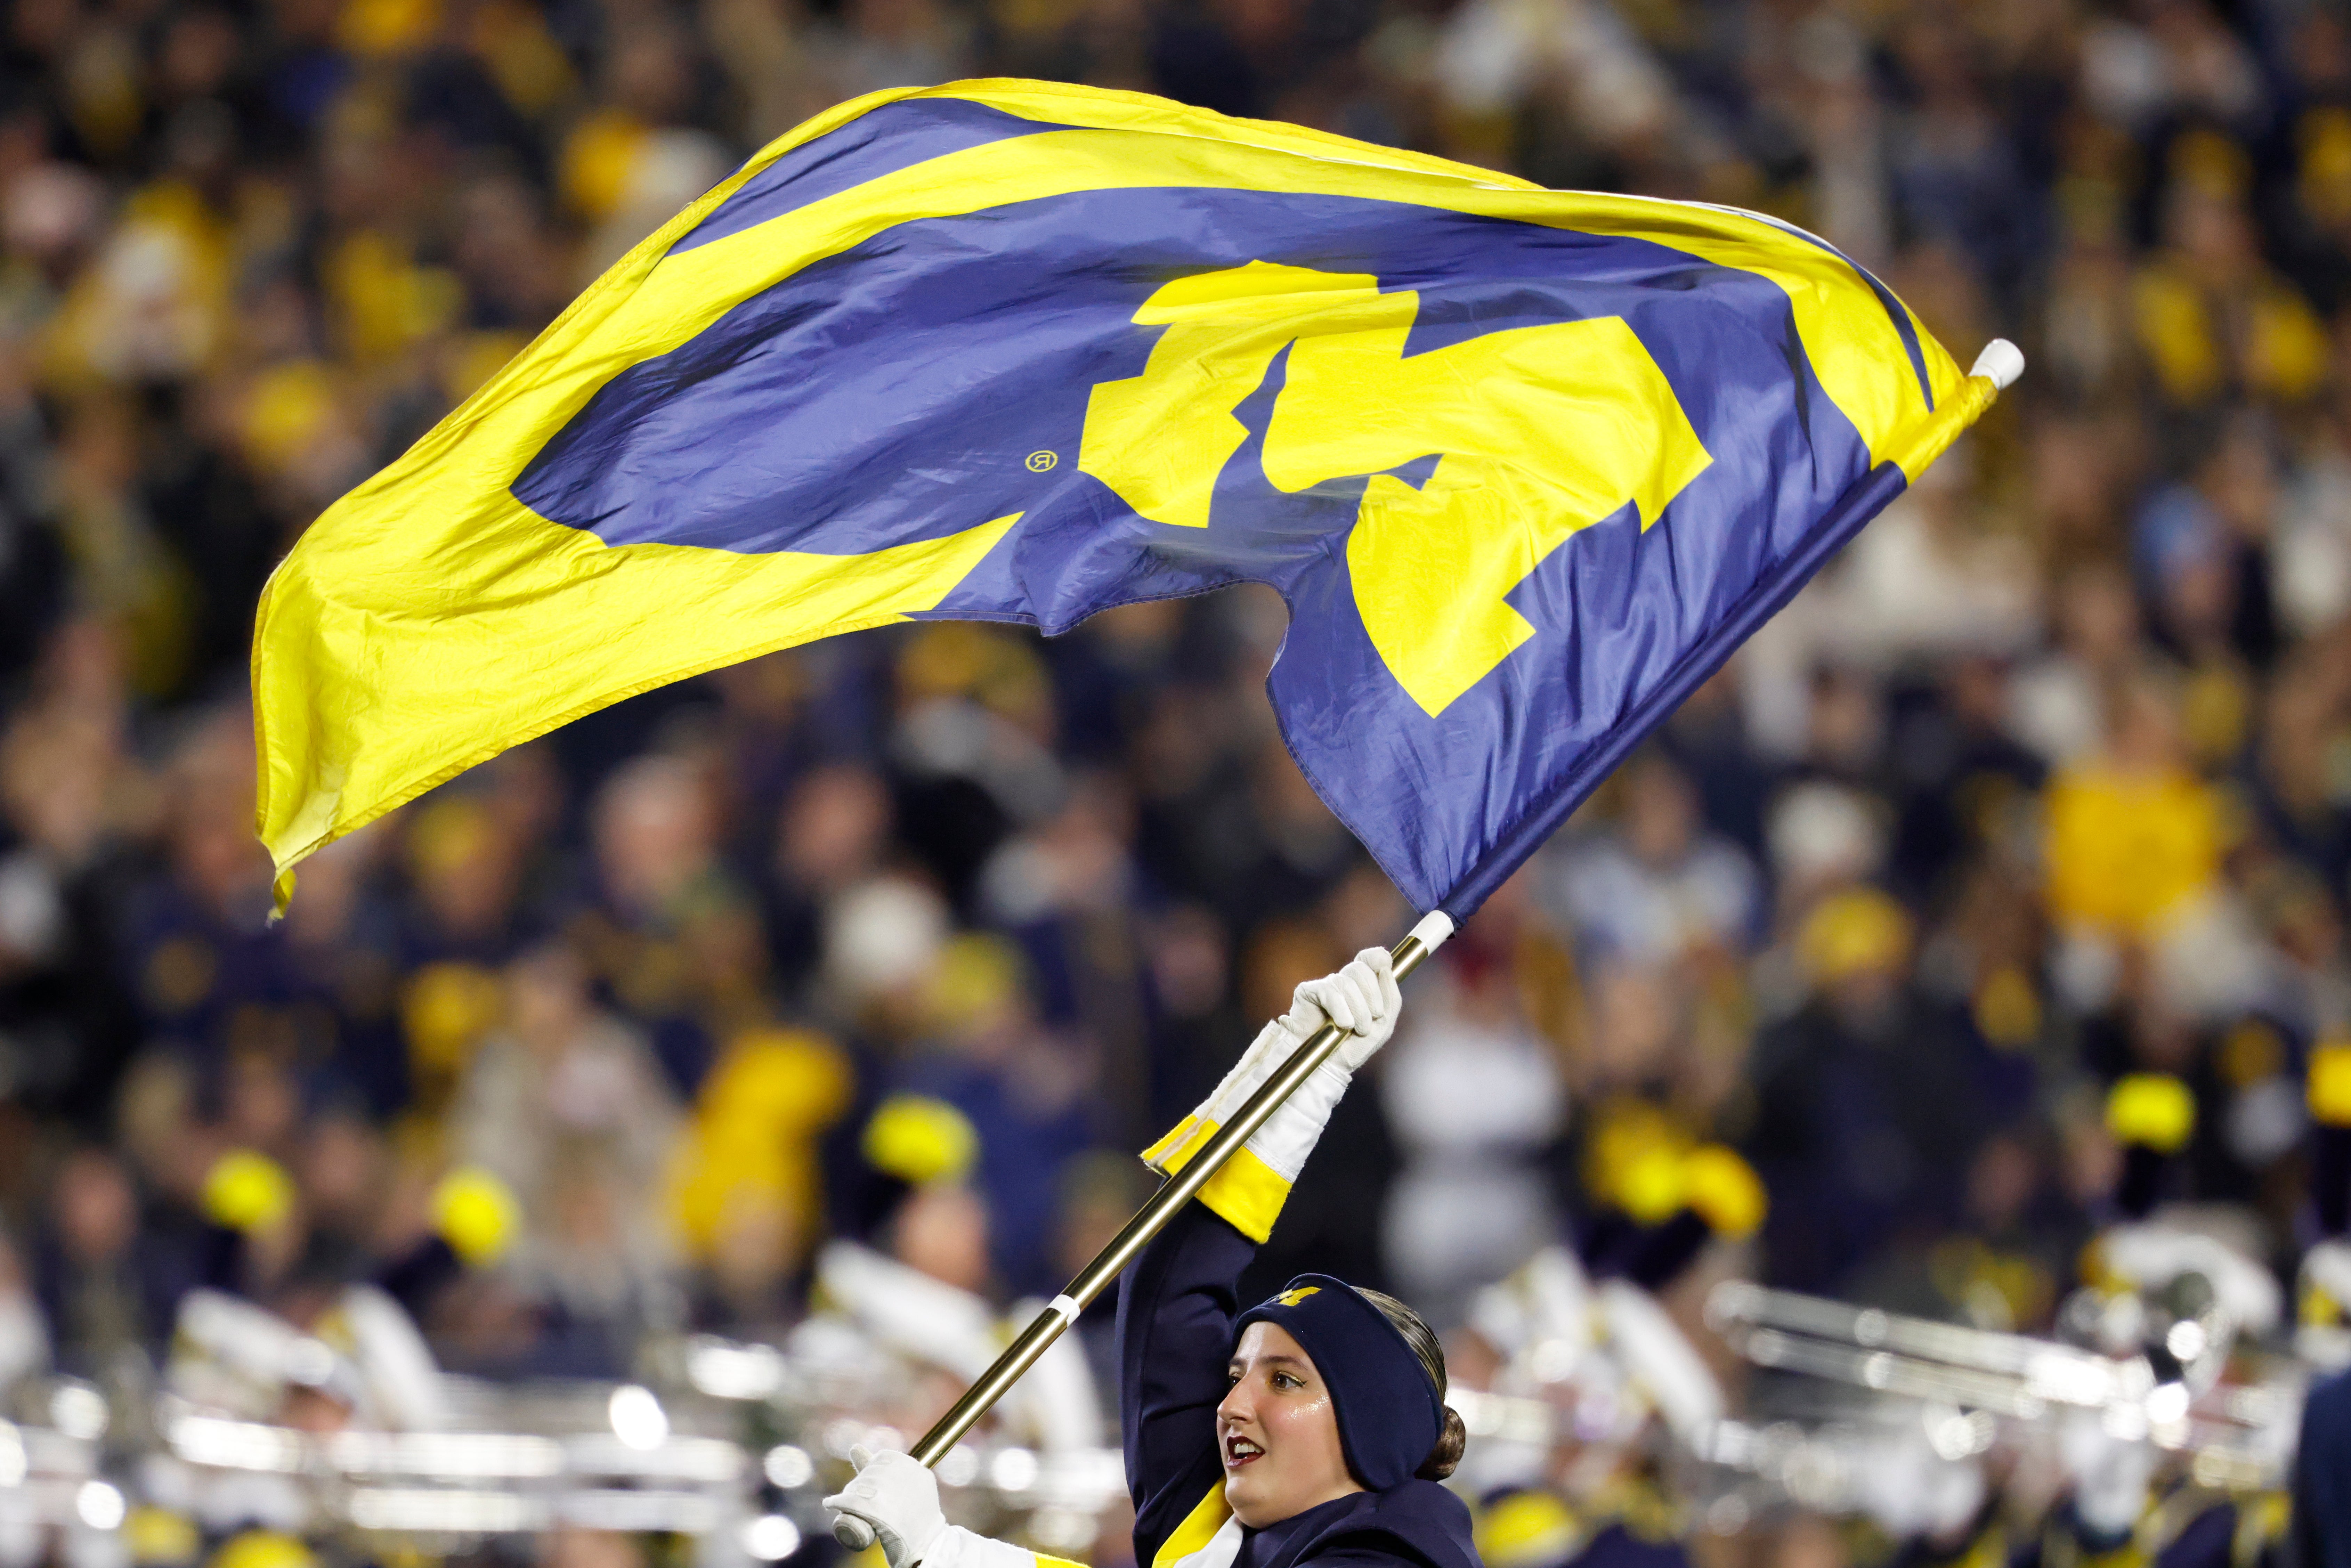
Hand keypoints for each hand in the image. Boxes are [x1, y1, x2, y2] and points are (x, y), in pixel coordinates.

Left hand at [824, 1446, 945, 1567]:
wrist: (926, 1547)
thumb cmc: (916, 1517)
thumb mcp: (909, 1486)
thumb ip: (887, 1466)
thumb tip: (853, 1447)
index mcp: (917, 1469)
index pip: (883, 1458)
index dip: (873, 1470)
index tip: (873, 1483)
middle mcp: (907, 1476)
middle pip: (871, 1473)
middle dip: (861, 1483)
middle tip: (862, 1499)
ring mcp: (893, 1492)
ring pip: (860, 1485)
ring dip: (850, 1494)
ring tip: (850, 1506)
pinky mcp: (880, 1511)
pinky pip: (853, 1501)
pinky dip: (839, 1502)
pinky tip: (831, 1504)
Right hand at [1285, 947, 1400, 1069]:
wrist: (1328, 1066)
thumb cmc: (1354, 1047)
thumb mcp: (1383, 1026)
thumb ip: (1391, 999)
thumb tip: (1386, 969)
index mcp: (1363, 986)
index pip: (1371, 958)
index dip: (1378, 958)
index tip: (1384, 966)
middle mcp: (1344, 982)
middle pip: (1361, 968)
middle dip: (1372, 996)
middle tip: (1372, 1019)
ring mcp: (1325, 986)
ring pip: (1347, 982)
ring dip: (1358, 1010)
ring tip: (1356, 1029)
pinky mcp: (1308, 992)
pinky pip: (1329, 991)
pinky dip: (1341, 1010)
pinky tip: (1342, 1025)